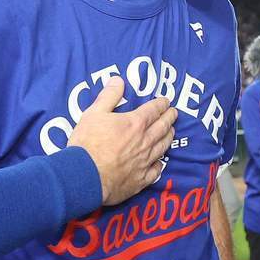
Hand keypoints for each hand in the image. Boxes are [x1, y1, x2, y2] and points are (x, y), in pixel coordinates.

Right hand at [68, 78, 176, 205]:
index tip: (166, 101)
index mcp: (135, 123)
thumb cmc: (88, 144)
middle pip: (163, 127)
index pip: (154, 110)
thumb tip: (118, 80)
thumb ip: (108, 96)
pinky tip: (159, 162)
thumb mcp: (93, 113)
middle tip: (174, 113)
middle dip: (170, 118)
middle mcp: (145, 141)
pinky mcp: (141, 179)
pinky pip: (156, 170)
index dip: (161, 104)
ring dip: (168, 138)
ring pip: (163, 147)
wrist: (85, 176)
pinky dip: (160, 164)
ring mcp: (145, 162)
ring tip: (171, 133)